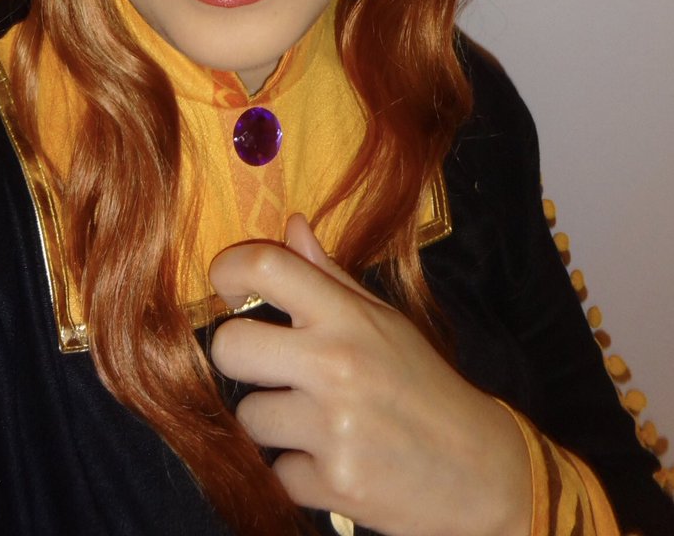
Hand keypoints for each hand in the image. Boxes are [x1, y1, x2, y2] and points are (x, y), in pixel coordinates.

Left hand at [209, 215, 530, 535]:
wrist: (480, 470)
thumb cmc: (423, 384)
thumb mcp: (384, 319)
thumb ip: (330, 276)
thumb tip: (292, 226)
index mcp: (348, 317)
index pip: (266, 267)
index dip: (230, 270)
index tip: (230, 287)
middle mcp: (336, 365)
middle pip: (230, 346)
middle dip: (238, 356)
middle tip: (268, 366)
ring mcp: (334, 428)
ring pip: (249, 417)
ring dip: (273, 423)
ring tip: (316, 421)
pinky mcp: (335, 484)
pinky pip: (279, 471)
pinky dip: (299, 471)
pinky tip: (333, 459)